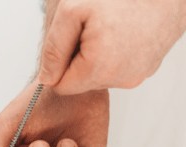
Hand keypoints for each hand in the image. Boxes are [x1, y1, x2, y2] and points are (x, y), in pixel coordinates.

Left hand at [38, 0, 185, 94]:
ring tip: (107, 31)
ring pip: (98, 77)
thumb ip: (53, 49)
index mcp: (100, 68)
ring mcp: (136, 76)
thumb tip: (47, 78)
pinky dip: (113, 55)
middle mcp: (121, 79)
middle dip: (77, 60)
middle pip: (80, 83)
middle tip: (90, 32)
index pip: (61, 87)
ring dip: (95, 57)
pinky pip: (117, 70)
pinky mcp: (147, 69)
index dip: (59, 64)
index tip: (70, 41)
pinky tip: (120, 35)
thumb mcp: (72, 12)